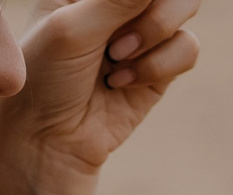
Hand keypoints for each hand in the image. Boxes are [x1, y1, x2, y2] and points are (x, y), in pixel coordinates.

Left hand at [0, 0, 201, 182]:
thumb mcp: (74, 27)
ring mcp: (143, 29)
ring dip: (155, 31)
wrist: (48, 143)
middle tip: (120, 33)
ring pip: (187, 5)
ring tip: (116, 57)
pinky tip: (120, 83)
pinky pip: (187, 47)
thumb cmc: (45, 80)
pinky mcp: (160, 65)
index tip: (128, 5)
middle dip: (154, 6)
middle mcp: (118, 0)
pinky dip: (158, 66)